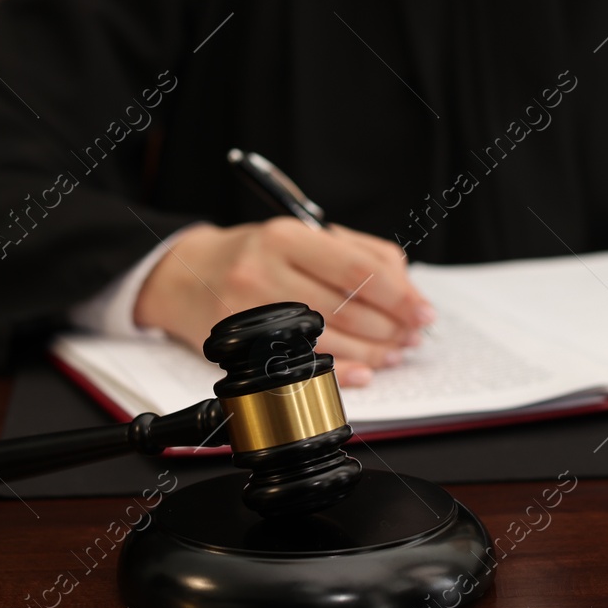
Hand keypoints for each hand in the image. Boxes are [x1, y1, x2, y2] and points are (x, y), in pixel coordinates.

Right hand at [134, 220, 433, 384]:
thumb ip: (356, 253)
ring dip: (374, 350)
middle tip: (414, 334)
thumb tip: (406, 286)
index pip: (358, 268)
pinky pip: (302, 364)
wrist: (183, 276)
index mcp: (288, 236)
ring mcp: (249, 310)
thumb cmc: (252, 254)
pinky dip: (342, 371)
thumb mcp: (301, 236)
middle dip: (392, 327)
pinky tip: (365, 370)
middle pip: (348, 307)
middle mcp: (266, 270)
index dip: (400, 295)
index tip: (424, 311)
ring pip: (330, 339)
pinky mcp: (240, 345)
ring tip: (396, 351)